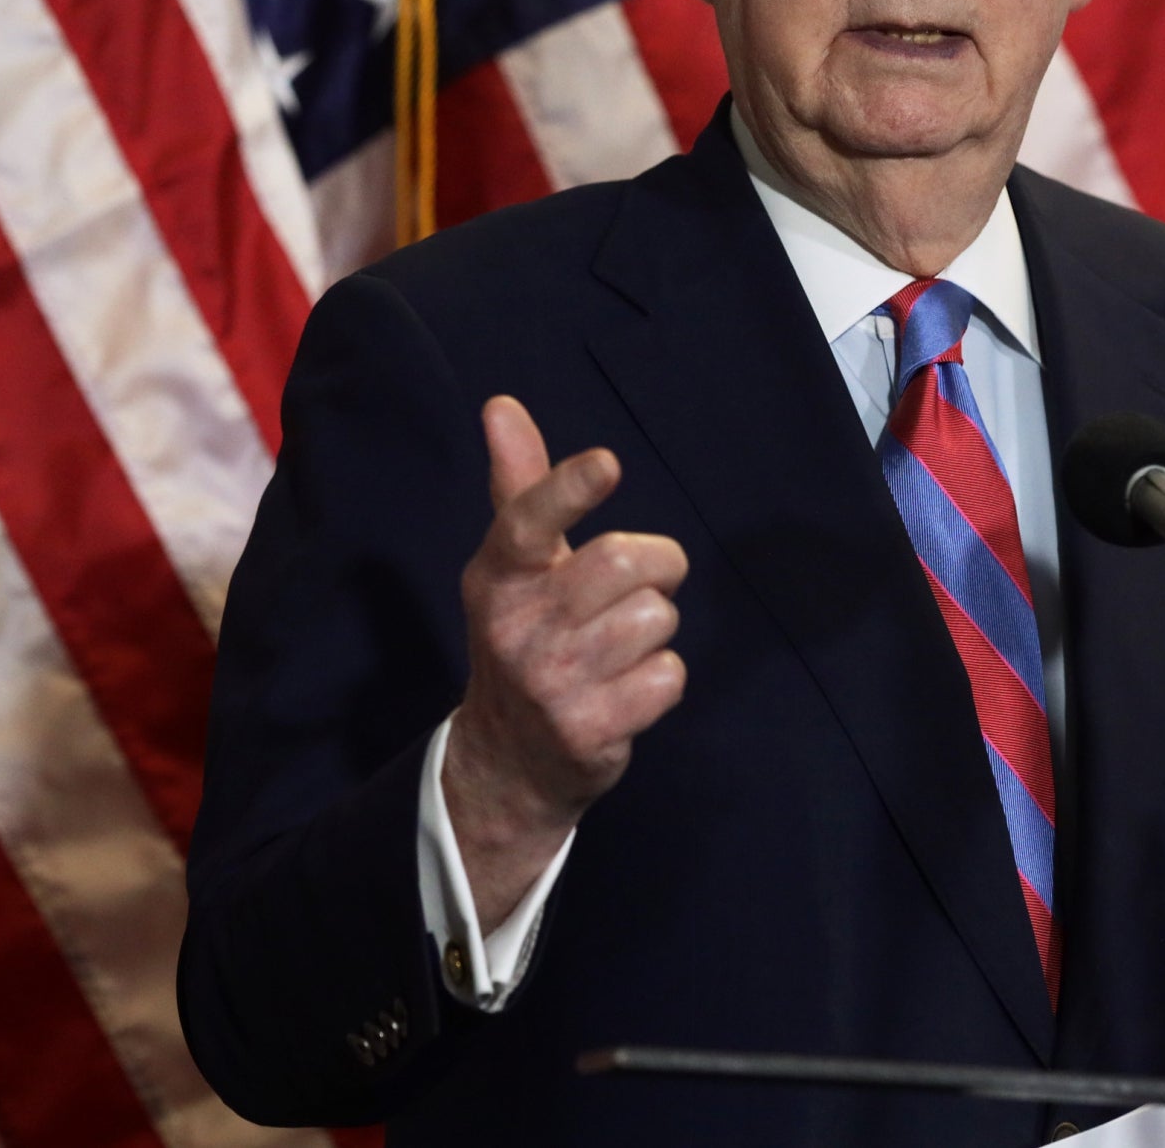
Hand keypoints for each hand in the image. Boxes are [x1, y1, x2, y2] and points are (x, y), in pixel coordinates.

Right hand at [441, 396, 687, 931]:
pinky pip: (668, 677)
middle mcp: (516, 627)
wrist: (508, 759)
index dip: (569, 489)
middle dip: (659, 565)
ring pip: (656, 620)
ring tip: (621, 647)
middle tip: (646, 583)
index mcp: (496, 576)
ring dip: (656, 629)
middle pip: (627, 563)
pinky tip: (627, 690)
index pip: (528, 522)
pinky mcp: (588, 730)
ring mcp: (551, 682)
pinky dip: (661, 680)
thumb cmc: (524, 638)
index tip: (606, 464)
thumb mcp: (513, 568)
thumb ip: (521, 486)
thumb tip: (501, 404)